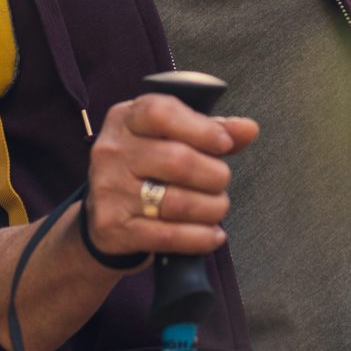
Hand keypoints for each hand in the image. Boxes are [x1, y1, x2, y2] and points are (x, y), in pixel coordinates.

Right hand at [83, 93, 258, 260]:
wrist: (103, 216)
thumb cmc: (145, 169)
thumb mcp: (169, 138)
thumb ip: (210, 131)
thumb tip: (248, 129)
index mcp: (125, 119)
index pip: (162, 113)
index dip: (201, 129)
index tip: (225, 144)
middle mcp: (112, 151)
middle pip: (178, 160)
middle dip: (214, 175)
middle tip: (220, 182)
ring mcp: (110, 190)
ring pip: (177, 202)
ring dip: (211, 208)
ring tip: (217, 208)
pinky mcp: (114, 228)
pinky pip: (168, 235)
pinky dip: (199, 238)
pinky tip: (212, 235)